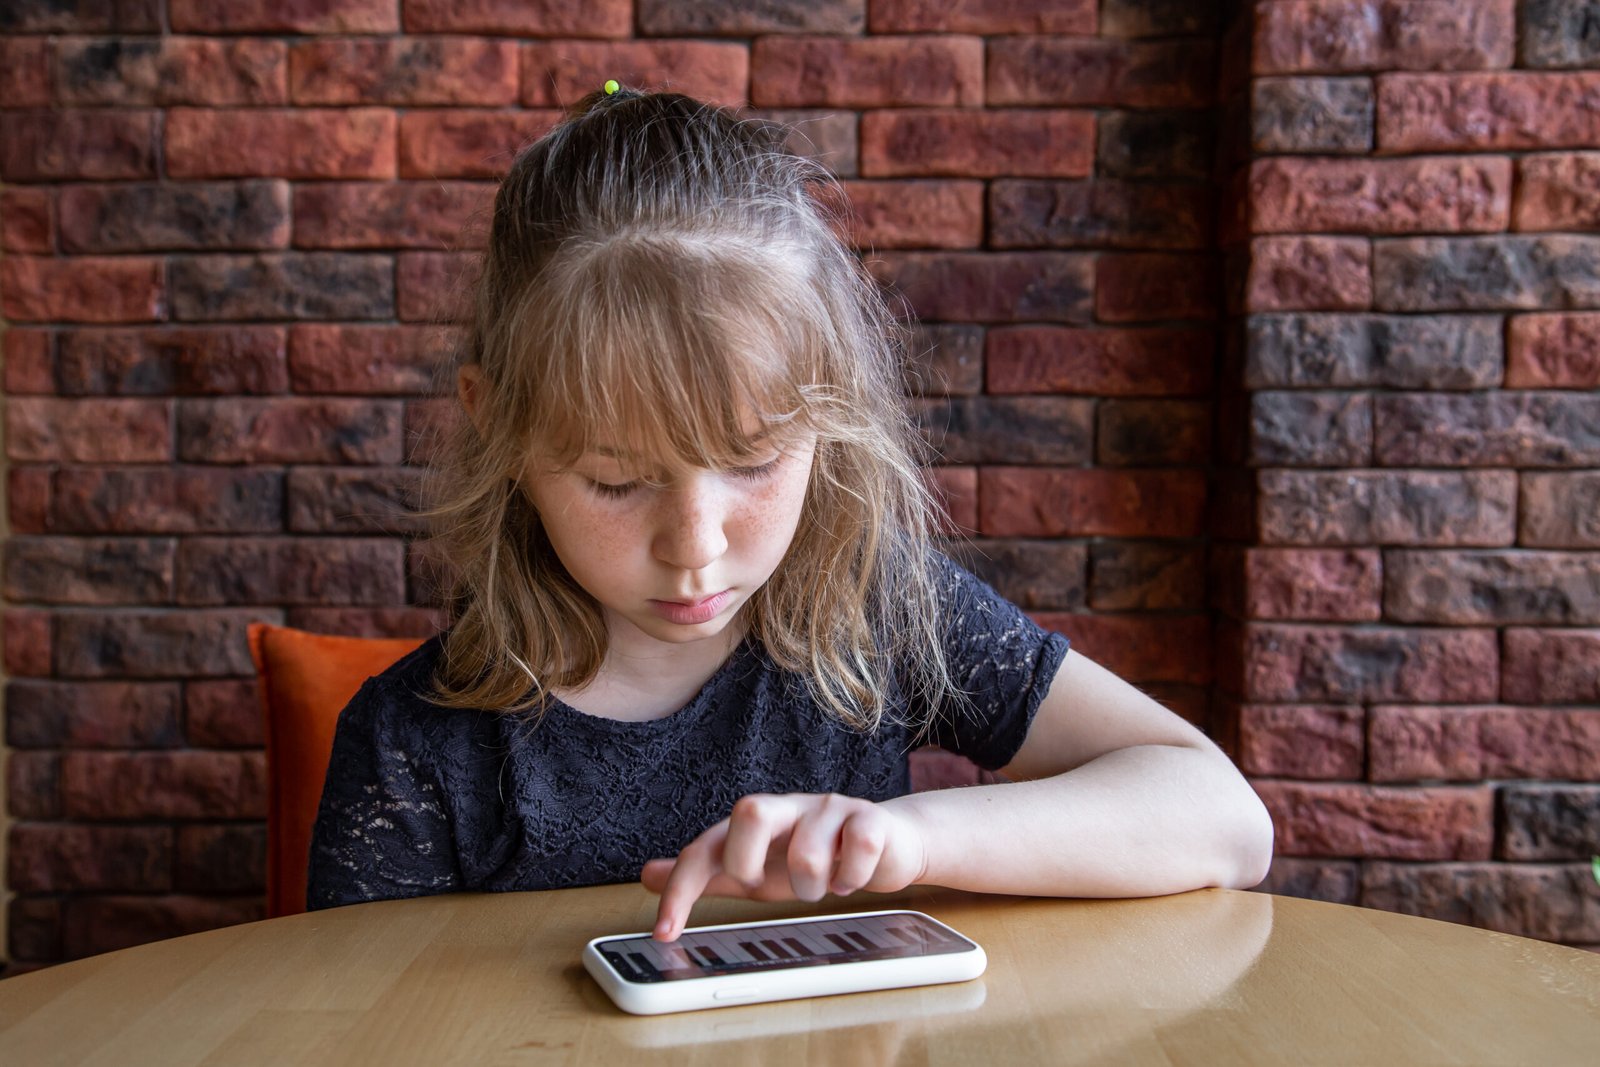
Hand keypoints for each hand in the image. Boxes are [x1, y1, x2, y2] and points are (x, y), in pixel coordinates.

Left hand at [640, 793, 927, 940]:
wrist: (886, 841)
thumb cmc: (815, 854)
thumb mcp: (754, 869)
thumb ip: (707, 872)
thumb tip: (648, 875)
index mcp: (754, 824)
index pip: (705, 848)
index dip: (681, 889)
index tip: (665, 932)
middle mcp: (788, 809)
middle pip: (749, 810)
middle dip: (748, 862)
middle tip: (765, 884)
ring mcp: (829, 810)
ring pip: (808, 850)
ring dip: (813, 886)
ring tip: (823, 885)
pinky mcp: (870, 819)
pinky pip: (858, 848)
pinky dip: (853, 877)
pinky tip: (852, 877)